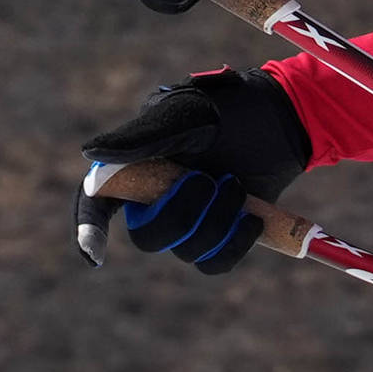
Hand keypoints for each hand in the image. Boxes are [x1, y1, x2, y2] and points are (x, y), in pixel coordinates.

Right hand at [78, 69, 311, 272]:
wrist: (282, 121)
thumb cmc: (230, 108)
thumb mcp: (188, 114)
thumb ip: (142, 135)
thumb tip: (90, 155)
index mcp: (136, 166)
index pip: (98, 201)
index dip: (89, 229)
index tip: (96, 255)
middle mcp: (155, 198)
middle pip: (148, 237)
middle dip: (182, 215)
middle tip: (209, 179)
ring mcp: (189, 220)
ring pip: (187, 251)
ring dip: (217, 223)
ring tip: (237, 186)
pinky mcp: (220, 236)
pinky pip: (215, 263)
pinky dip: (235, 245)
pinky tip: (252, 219)